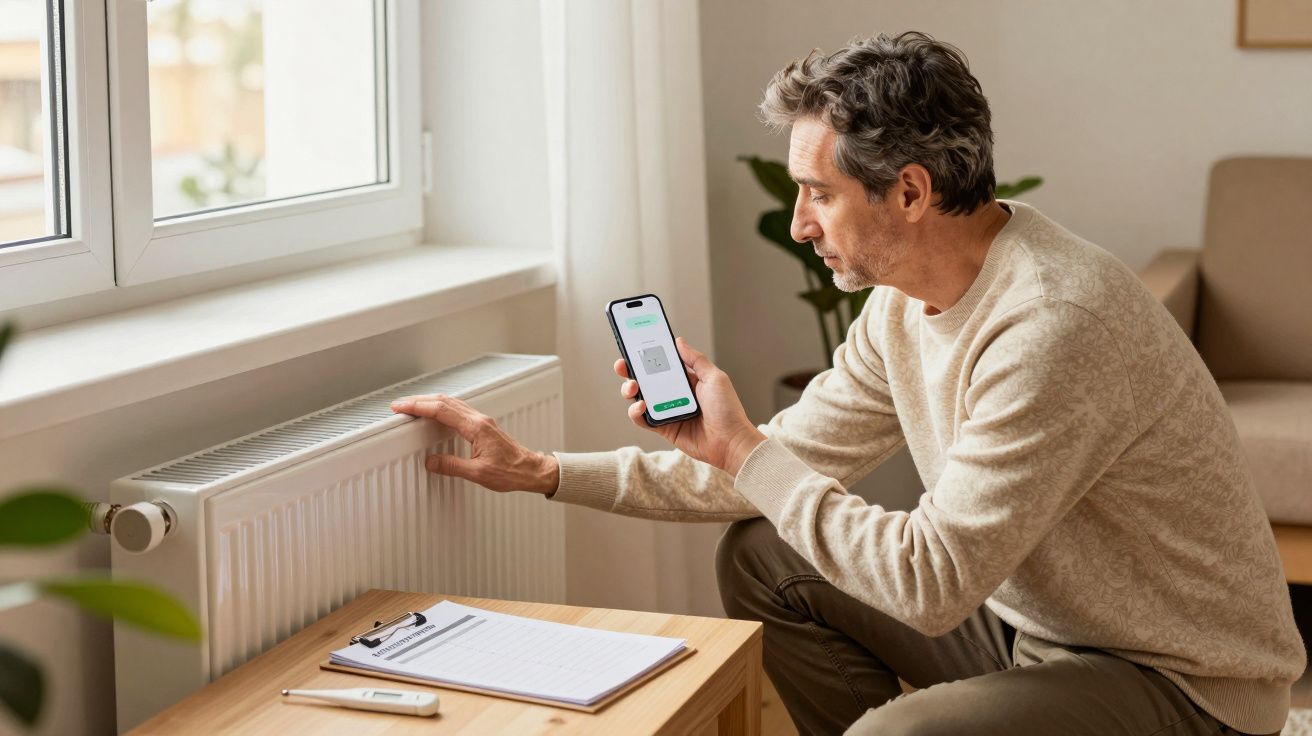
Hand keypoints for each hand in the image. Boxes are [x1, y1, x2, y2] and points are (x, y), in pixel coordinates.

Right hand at [389, 394, 559, 494]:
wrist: (531, 470)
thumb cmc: (511, 472)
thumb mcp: (478, 473)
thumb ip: (452, 467)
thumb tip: (431, 462)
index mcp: (476, 427)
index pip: (441, 410)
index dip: (418, 407)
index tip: (401, 407)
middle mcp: (478, 419)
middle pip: (444, 401)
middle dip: (419, 400)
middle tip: (400, 405)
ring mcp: (481, 421)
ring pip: (451, 403)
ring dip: (429, 402)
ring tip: (412, 406)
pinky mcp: (483, 426)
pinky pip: (458, 409)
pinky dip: (441, 408)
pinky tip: (435, 413)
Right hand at [617, 337, 765, 475]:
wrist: (731, 441)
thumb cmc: (728, 410)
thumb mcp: (715, 377)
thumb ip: (695, 359)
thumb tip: (679, 341)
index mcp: (686, 379)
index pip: (661, 364)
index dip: (646, 356)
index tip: (633, 347)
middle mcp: (674, 394)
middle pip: (646, 379)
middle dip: (630, 371)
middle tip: (623, 365)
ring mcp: (667, 410)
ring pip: (640, 398)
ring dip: (630, 390)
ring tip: (633, 386)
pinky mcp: (664, 428)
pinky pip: (643, 419)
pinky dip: (636, 412)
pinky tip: (640, 406)